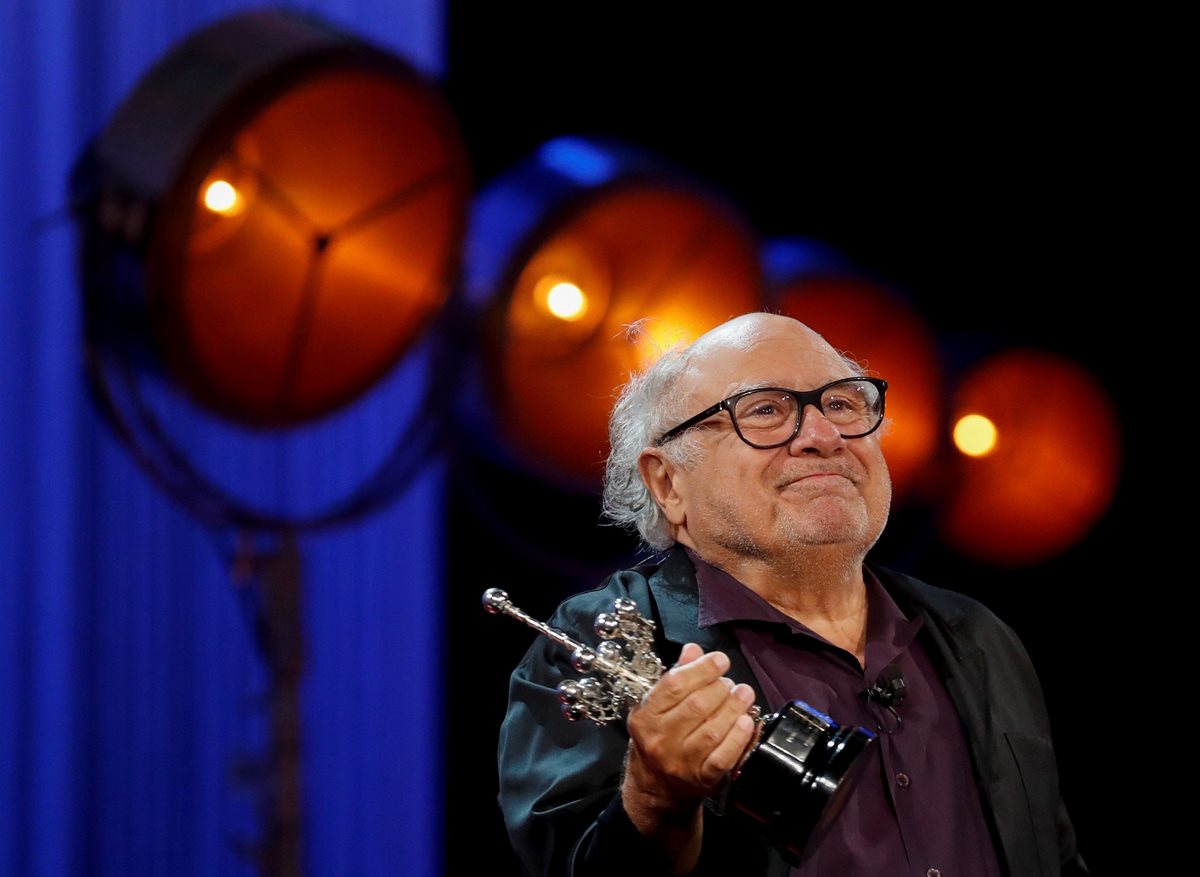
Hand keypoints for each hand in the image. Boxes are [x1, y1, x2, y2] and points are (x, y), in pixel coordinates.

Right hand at [621, 643, 757, 870]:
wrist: (656, 791)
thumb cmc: (657, 741)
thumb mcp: (656, 709)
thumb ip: (675, 678)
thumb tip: (694, 650)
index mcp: (645, 717)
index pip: (674, 685)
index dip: (701, 669)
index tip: (720, 660)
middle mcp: (660, 740)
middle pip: (696, 705)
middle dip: (720, 688)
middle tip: (731, 682)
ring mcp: (681, 762)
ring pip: (712, 730)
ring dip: (734, 707)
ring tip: (745, 694)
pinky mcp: (702, 779)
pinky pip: (723, 756)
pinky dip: (738, 737)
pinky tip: (747, 722)